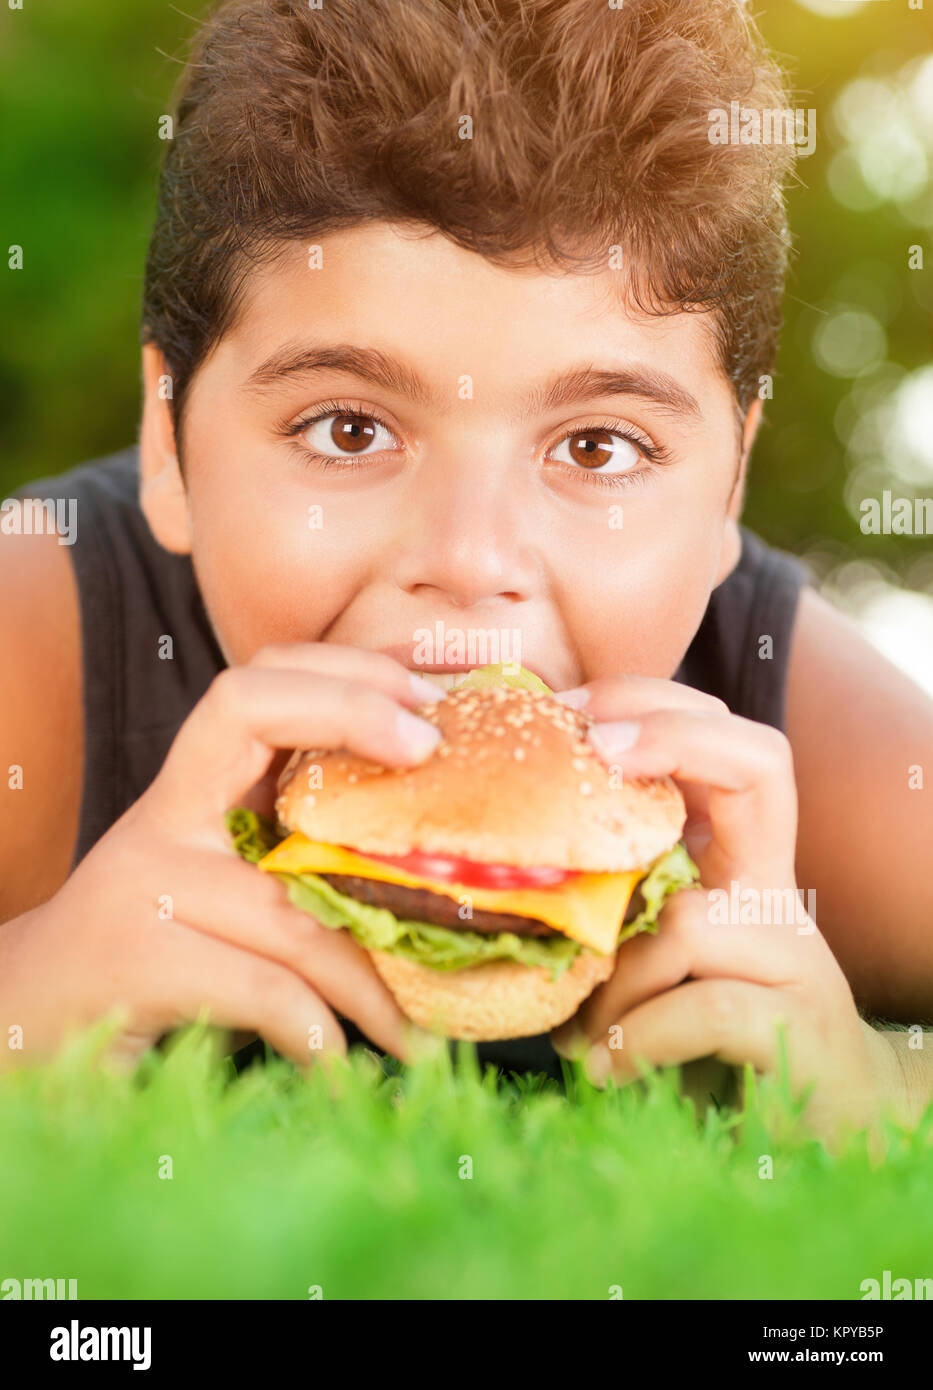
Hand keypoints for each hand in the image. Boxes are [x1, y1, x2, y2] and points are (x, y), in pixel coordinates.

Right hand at [0, 645, 446, 1071]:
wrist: (24, 1025)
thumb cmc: (147, 963)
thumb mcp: (220, 896)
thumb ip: (291, 867)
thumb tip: (430, 874)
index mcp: (189, 794)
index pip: (252, 684)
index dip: (339, 674)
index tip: (424, 706)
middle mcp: (163, 818)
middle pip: (249, 711)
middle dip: (352, 712)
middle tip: (435, 757)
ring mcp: (143, 881)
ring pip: (289, 897)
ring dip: (373, 976)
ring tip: (424, 1030)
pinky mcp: (135, 958)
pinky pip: (262, 986)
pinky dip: (317, 1033)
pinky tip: (339, 1064)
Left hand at [550, 676, 894, 1145]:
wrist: (818, 1129)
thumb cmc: (709, 1040)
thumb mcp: (655, 959)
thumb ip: (615, 908)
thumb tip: (498, 871)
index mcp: (741, 867)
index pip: (735, 748)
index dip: (665, 709)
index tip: (579, 716)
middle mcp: (776, 893)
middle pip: (758, 761)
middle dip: (669, 736)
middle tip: (589, 750)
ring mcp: (795, 955)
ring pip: (685, 918)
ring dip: (611, 979)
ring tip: (576, 1034)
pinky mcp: (799, 1026)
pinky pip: (699, 1005)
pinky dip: (635, 1039)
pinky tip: (607, 1071)